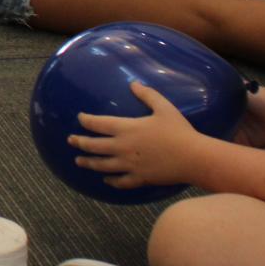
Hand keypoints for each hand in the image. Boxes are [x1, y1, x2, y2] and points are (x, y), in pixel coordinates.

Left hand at [67, 83, 205, 190]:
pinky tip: (106, 180)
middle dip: (80, 142)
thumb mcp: (163, 107)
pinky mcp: (139, 178)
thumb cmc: (179, 130)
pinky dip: (111, 181)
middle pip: (94, 146)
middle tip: (71, 140)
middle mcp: (123, 148)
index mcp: (126, 129)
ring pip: (102, 166)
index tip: (80, 118)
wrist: (193, 157)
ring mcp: (129, 165)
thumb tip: (133, 83)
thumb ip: (147, 94)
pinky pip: (120, 181)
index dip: (86, 121)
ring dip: (88, 163)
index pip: (98, 124)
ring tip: (79, 161)